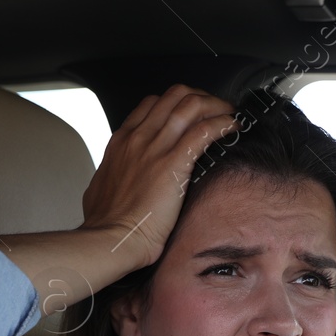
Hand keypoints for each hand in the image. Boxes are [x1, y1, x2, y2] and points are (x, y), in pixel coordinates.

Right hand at [80, 85, 237, 270]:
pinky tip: (233, 127)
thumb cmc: (107, 223)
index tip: (191, 113)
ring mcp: (156, 148)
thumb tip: (122, 176)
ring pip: (191, 106)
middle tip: (215, 110)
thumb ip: (115, 172)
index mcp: (122, 141)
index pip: (152, 103)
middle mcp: (139, 137)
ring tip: (229, 115)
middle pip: (175, 96)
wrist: (111, 239)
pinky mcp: (173, 164)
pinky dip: (223, 124)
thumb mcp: (103, 186)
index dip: (177, 102)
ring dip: (216, 106)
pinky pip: (204, 131)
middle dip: (200, 97)